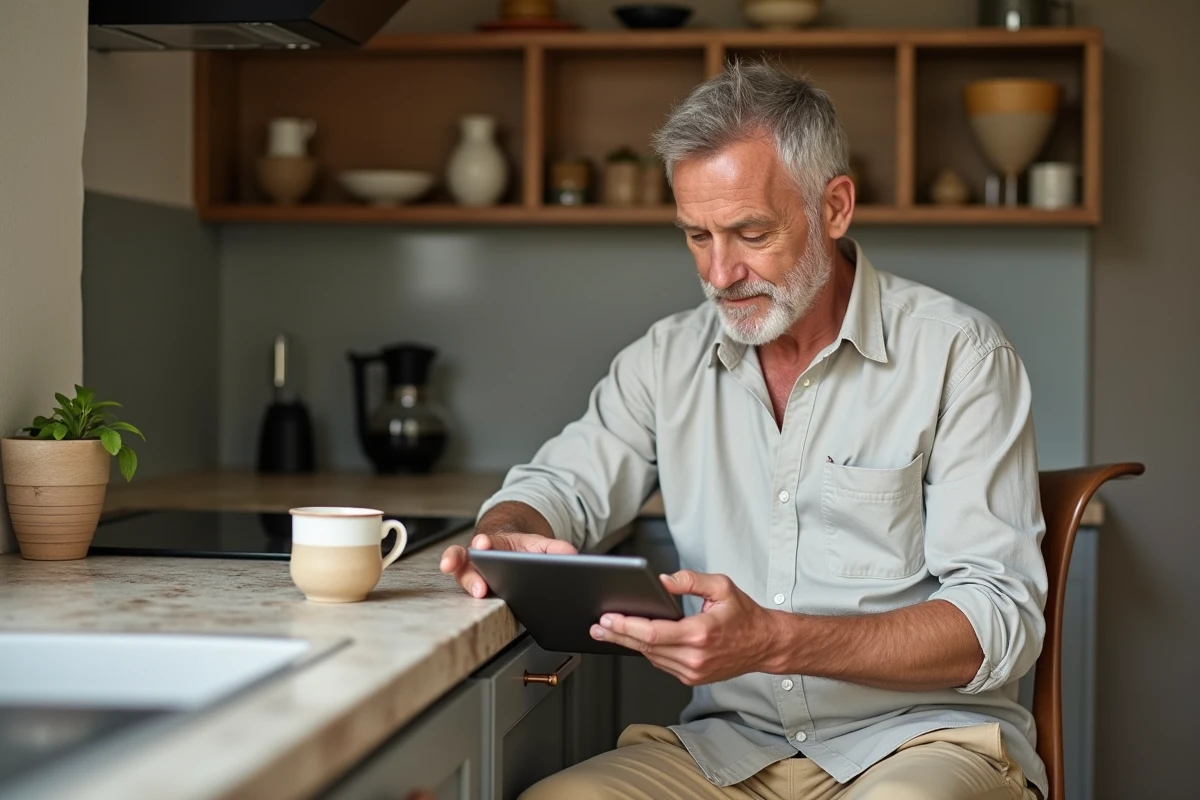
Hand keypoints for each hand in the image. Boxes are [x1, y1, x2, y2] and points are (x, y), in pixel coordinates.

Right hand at [440, 532, 577, 598]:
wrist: (509, 553)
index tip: (483, 544)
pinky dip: (473, 595)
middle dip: (471, 572)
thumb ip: (552, 548)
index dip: (483, 544)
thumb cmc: (519, 550)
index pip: (484, 542)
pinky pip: (470, 592)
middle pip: (465, 560)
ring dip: (470, 586)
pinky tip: (483, 603)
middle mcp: (478, 558)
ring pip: (463, 577)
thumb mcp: (536, 545)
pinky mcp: (477, 589)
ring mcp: (474, 574)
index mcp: (493, 543)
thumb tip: (571, 554)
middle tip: (480, 585)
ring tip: (480, 592)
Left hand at [590, 570, 780, 685]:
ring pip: (651, 657)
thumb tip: (662, 579)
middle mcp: (695, 656)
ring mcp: (693, 671)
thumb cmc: (744, 615)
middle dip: (618, 635)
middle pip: (646, 647)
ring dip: (630, 644)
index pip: (653, 632)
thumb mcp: (721, 586)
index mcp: (700, 633)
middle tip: (598, 625)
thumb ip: (690, 580)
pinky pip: (662, 664)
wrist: (764, 644)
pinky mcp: (692, 678)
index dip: (627, 626)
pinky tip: (635, 641)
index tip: (608, 618)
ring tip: (609, 631)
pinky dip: (648, 651)